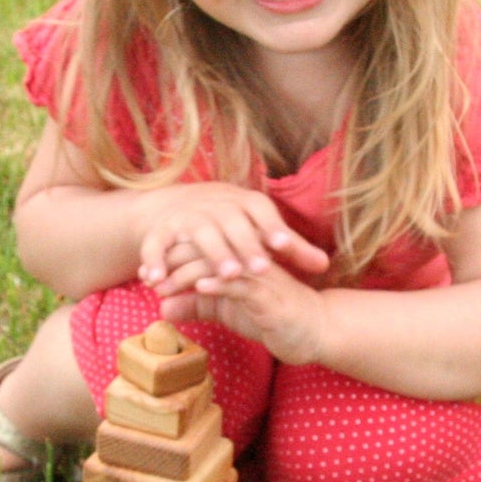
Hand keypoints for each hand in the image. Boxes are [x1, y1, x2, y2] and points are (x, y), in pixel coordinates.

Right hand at [137, 183, 328, 289]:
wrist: (180, 202)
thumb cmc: (233, 222)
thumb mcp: (260, 228)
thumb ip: (291, 249)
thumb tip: (325, 266)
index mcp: (246, 204)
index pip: (262, 213)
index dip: (272, 228)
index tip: (283, 245)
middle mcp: (218, 206)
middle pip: (231, 224)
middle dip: (241, 246)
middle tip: (251, 270)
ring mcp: (189, 216)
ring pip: (199, 233)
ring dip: (210, 254)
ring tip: (224, 275)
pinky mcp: (162, 229)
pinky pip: (156, 244)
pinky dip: (155, 259)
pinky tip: (155, 279)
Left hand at [159, 259, 326, 366]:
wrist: (313, 332)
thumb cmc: (270, 317)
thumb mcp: (226, 311)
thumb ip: (197, 306)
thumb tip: (163, 309)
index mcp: (237, 257)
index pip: (199, 245)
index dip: (170, 257)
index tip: (147, 275)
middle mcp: (247, 259)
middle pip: (204, 248)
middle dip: (172, 263)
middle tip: (148, 280)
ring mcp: (260, 275)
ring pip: (219, 263)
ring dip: (188, 275)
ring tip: (164, 287)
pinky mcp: (270, 296)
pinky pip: (242, 284)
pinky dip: (220, 284)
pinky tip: (200, 288)